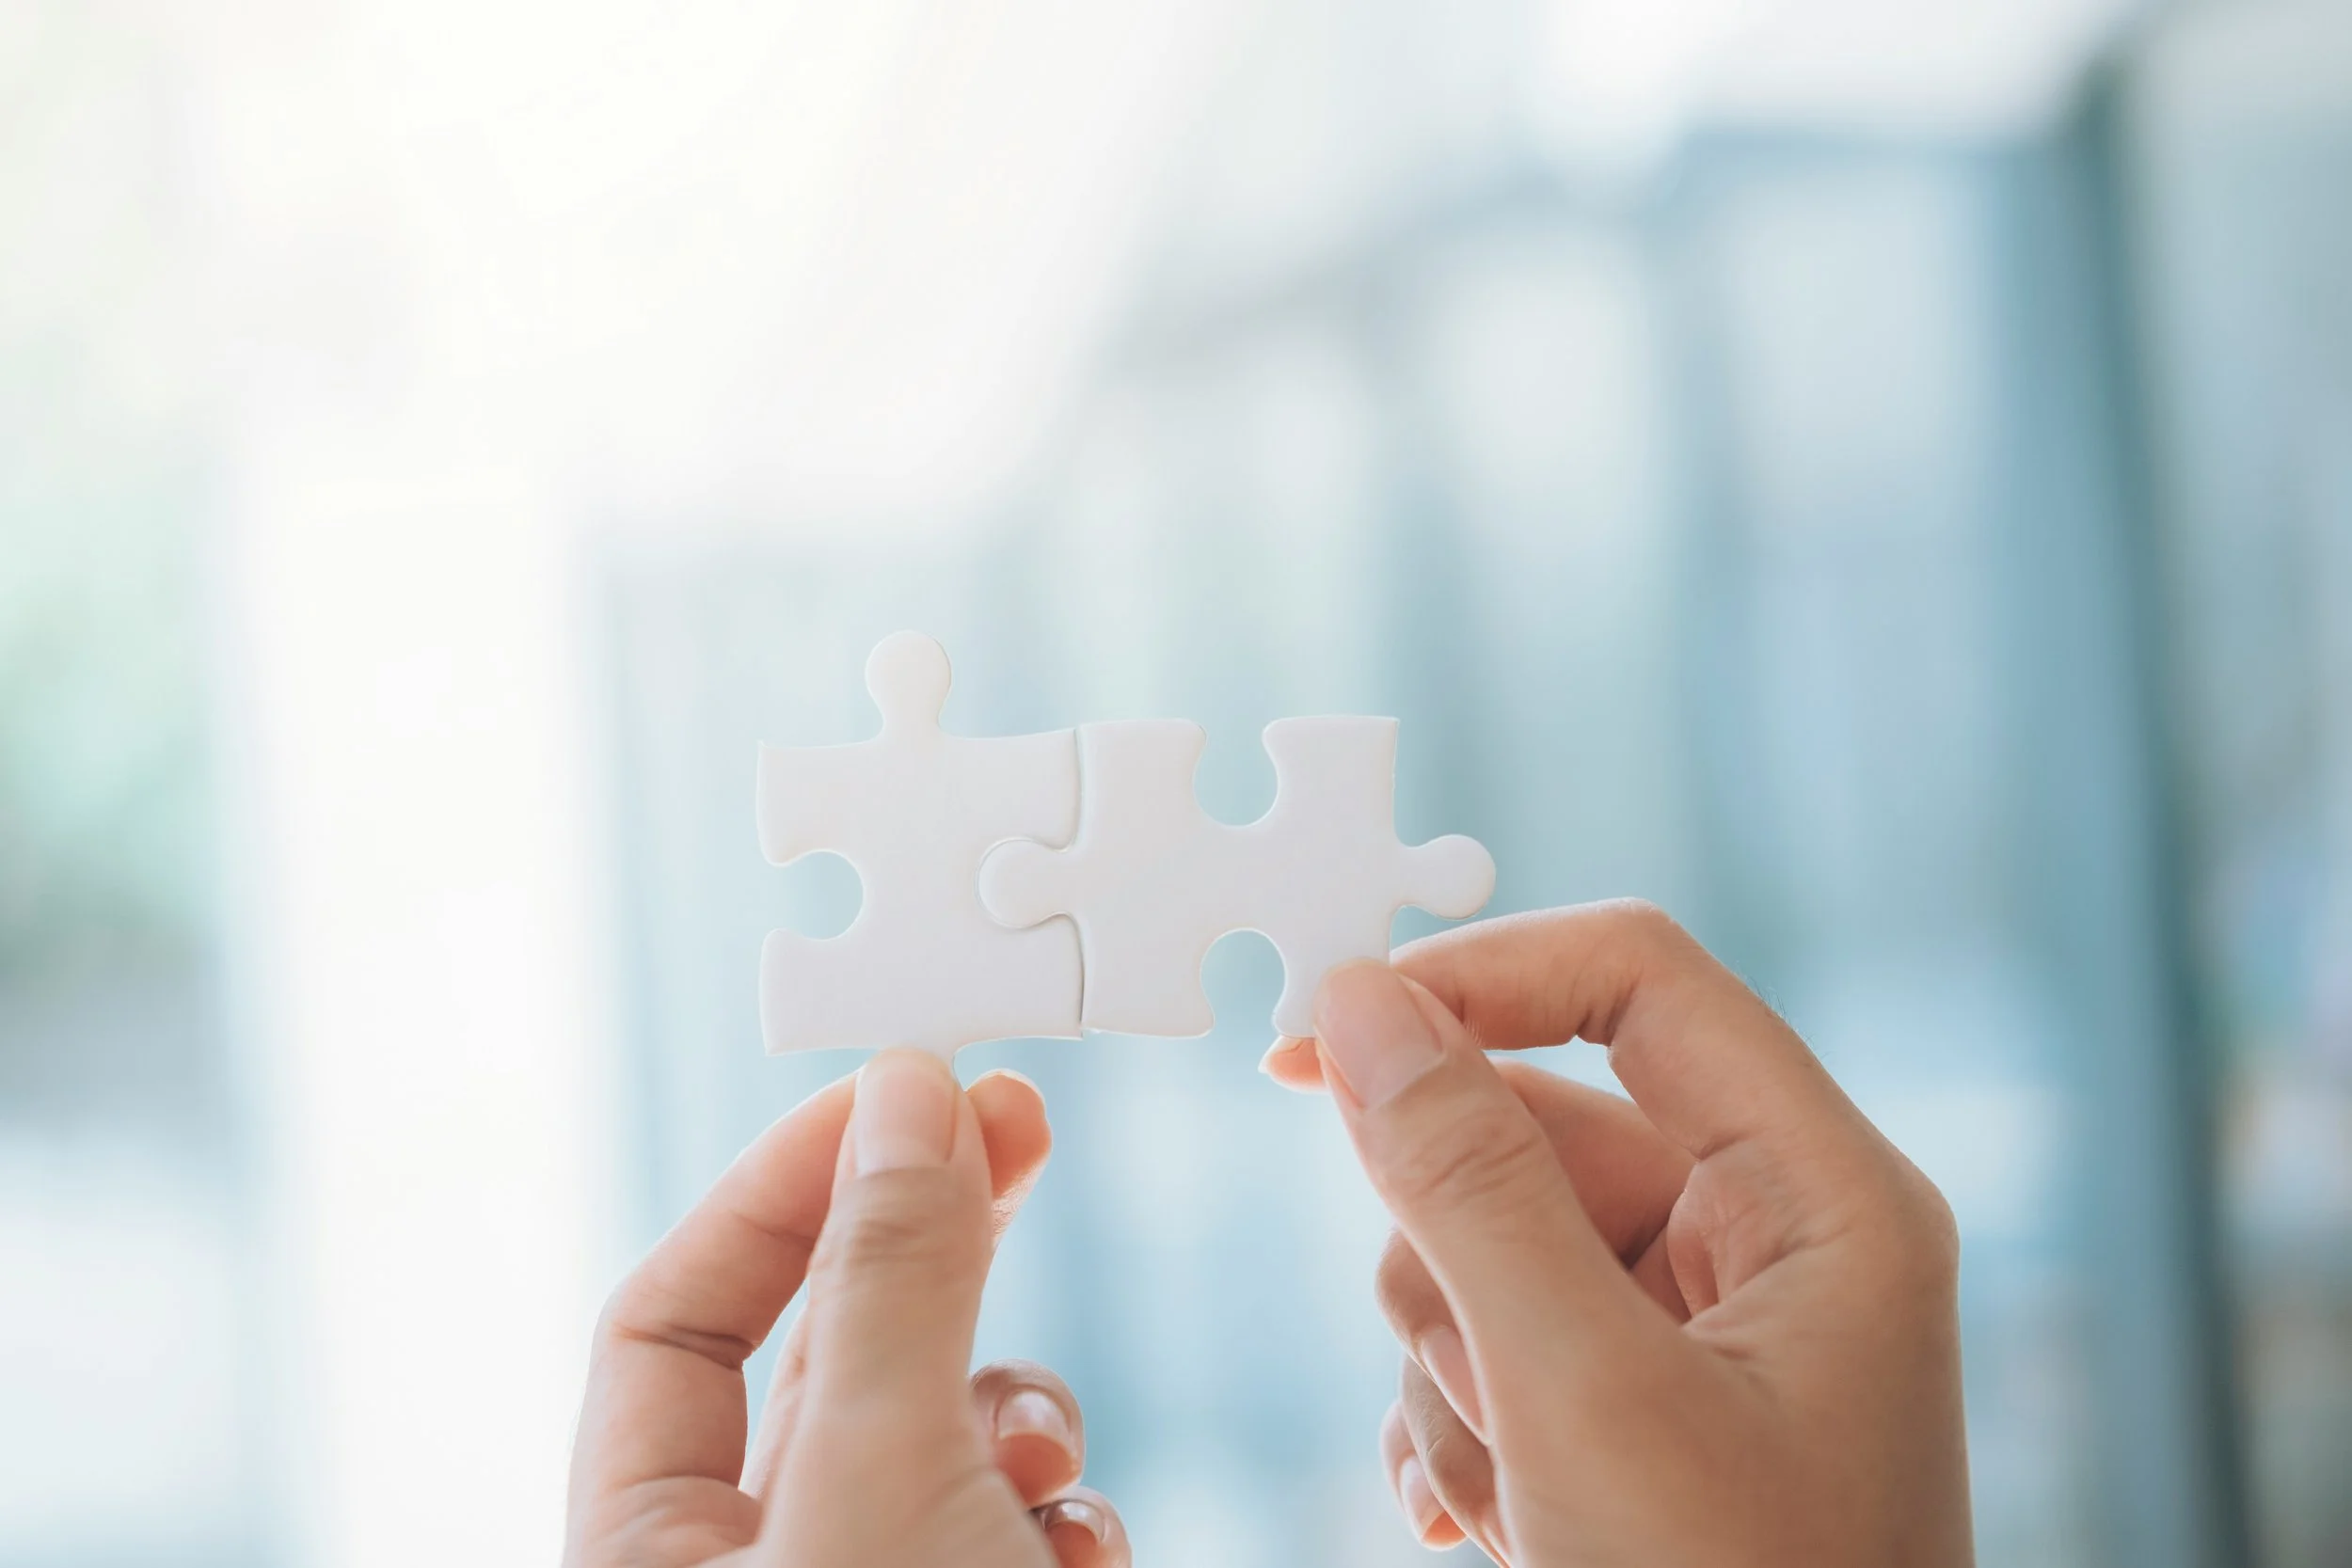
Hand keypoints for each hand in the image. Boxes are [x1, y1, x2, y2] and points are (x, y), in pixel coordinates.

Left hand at [566, 1051, 1130, 1567]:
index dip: (775, 1189)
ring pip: (944, 1434)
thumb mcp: (882, 1473)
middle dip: (932, 1242)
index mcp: (644, 1554)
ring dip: (1023, 1419)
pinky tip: (1079, 1550)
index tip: (894, 1095)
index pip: (669, 1321)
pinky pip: (1014, 1517)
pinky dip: (1063, 1513)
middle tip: (1015, 1122)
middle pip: (833, 1349)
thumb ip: (892, 1281)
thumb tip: (907, 1095)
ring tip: (1041, 1458)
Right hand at [1264, 902, 1971, 1566]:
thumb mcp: (1585, 1398)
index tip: (1322, 1032)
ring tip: (1511, 1488)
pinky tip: (1490, 1518)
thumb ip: (1469, 1181)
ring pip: (1488, 1239)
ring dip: (1449, 1361)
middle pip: (1537, 1126)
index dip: (1476, 977)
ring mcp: (1701, 1329)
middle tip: (1480, 1377)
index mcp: (1821, 1195)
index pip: (1634, 979)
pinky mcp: (1637, 1404)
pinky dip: (1454, 1418)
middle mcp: (1769, 1240)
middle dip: (1456, 1252)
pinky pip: (1491, 1333)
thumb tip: (1365, 1001)